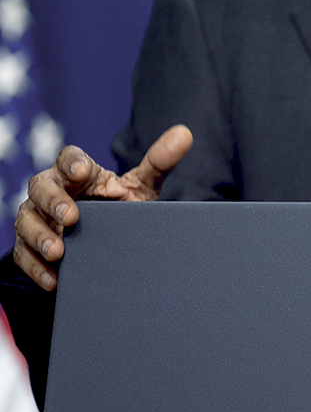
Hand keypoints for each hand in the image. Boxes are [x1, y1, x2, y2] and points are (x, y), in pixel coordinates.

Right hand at [13, 125, 192, 290]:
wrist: (111, 241)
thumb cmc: (121, 206)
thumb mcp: (140, 187)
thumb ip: (159, 162)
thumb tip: (184, 134)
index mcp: (79, 173)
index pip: (69, 159)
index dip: (72, 163)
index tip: (83, 171)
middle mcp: (54, 191)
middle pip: (41, 187)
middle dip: (52, 201)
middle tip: (69, 216)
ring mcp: (39, 218)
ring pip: (26, 220)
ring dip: (40, 236)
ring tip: (57, 251)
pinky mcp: (32, 246)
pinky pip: (24, 255)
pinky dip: (36, 267)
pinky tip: (52, 278)